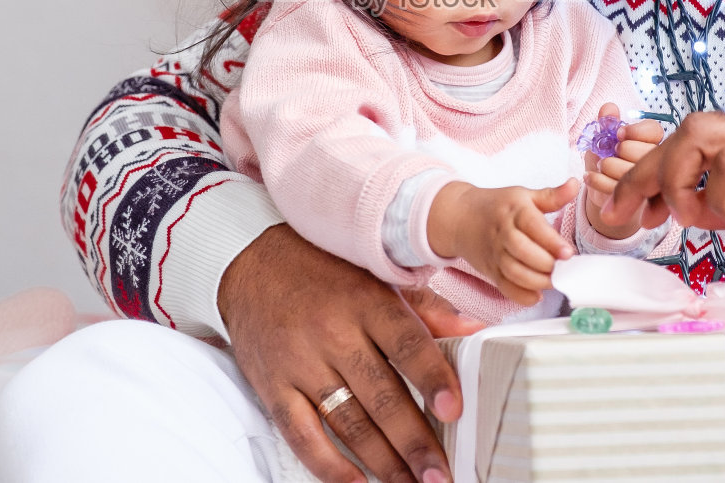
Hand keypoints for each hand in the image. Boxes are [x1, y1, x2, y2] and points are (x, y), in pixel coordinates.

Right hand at [220, 223, 482, 482]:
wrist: (250, 263)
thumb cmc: (323, 269)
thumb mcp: (376, 274)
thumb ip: (425, 308)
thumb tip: (474, 331)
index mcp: (366, 301)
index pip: (406, 344)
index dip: (432, 378)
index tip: (453, 410)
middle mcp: (333, 334)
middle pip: (381, 395)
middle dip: (414, 441)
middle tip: (439, 473)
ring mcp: (301, 363)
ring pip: (348, 421)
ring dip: (383, 460)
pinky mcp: (274, 386)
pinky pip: (302, 433)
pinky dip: (328, 465)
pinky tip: (355, 482)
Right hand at [427, 179, 578, 306]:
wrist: (460, 217)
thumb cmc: (497, 206)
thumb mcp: (523, 195)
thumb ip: (551, 195)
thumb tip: (575, 184)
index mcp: (514, 211)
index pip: (532, 226)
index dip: (551, 241)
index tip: (568, 252)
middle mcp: (502, 232)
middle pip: (522, 251)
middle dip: (545, 263)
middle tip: (564, 268)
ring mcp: (494, 253)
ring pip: (513, 271)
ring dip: (536, 281)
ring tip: (554, 281)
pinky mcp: (490, 270)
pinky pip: (504, 287)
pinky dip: (520, 296)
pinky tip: (536, 295)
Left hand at [582, 102, 664, 238]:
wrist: (606, 196)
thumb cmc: (607, 161)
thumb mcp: (603, 138)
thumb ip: (607, 122)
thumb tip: (608, 108)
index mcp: (653, 141)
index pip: (654, 131)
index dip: (635, 132)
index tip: (619, 135)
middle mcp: (658, 161)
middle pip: (643, 151)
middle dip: (619, 151)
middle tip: (606, 153)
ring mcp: (652, 184)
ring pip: (631, 171)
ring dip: (607, 166)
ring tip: (599, 165)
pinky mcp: (640, 203)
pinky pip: (619, 190)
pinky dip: (598, 181)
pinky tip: (590, 177)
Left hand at [602, 93, 724, 251]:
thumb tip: (712, 210)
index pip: (696, 135)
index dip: (659, 169)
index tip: (641, 207)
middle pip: (683, 130)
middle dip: (644, 173)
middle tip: (624, 214)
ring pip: (695, 133)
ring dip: (677, 179)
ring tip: (689, 217)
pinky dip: (720, 198)